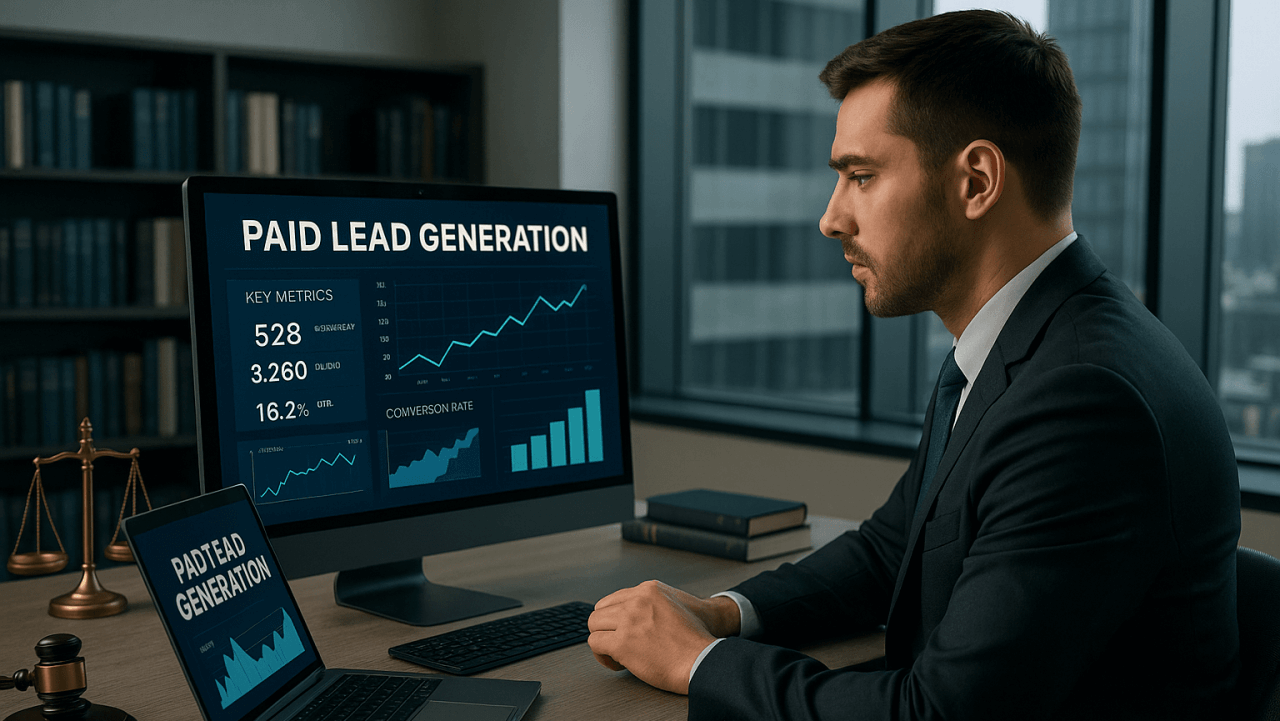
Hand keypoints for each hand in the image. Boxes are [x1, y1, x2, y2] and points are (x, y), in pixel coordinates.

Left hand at [587, 580, 739, 694]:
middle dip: (607, 630)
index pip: (614, 599)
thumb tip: (633, 613)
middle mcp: (637, 600)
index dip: (615, 620)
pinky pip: (595, 644)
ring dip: (603, 642)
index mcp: (649, 590)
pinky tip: (619, 664)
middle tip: (619, 645)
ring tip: (618, 656)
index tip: (623, 632)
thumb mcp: (678, 604)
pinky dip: (603, 657)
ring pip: (594, 626)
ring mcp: (629, 620)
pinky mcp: (623, 643)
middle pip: (600, 611)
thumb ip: (654, 603)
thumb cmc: (696, 639)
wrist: (705, 659)